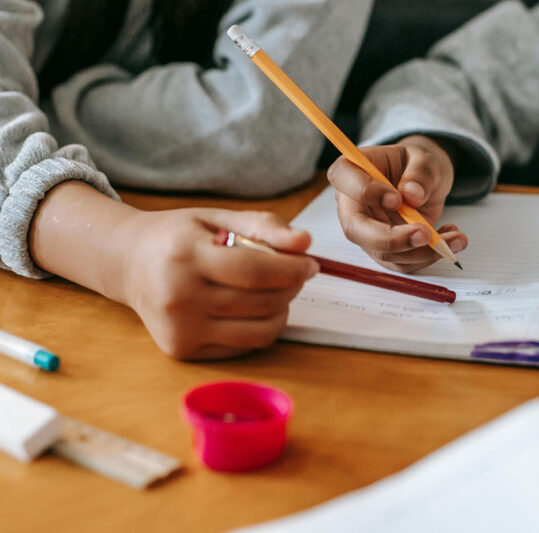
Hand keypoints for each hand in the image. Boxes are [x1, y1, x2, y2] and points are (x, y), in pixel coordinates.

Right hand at [108, 208, 317, 358]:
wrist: (130, 264)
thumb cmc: (179, 237)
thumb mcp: (217, 217)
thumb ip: (263, 226)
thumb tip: (304, 242)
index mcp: (184, 255)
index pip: (253, 270)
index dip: (291, 269)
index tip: (310, 263)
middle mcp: (178, 296)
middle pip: (260, 302)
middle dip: (291, 288)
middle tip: (296, 274)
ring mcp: (179, 329)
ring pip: (258, 331)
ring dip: (281, 310)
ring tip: (277, 291)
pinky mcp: (183, 350)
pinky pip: (244, 346)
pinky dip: (261, 328)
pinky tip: (254, 308)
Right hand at [327, 135, 467, 272]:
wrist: (426, 182)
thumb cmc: (418, 165)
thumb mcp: (425, 158)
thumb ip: (420, 173)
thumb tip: (412, 195)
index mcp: (352, 171)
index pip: (343, 179)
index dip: (365, 191)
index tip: (396, 198)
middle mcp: (352, 205)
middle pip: (355, 229)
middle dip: (391, 239)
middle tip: (426, 234)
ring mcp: (367, 232)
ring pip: (383, 253)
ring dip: (422, 252)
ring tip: (457, 238)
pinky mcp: (385, 250)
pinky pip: (402, 263)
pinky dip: (429, 257)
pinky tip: (449, 239)